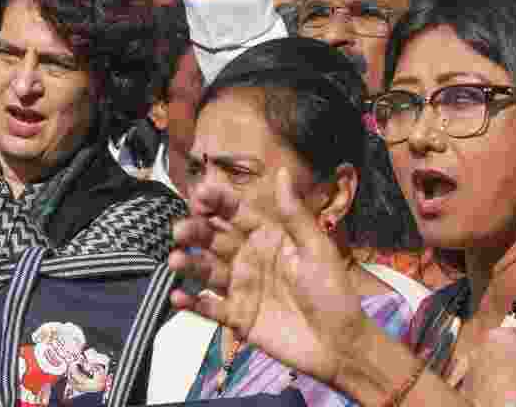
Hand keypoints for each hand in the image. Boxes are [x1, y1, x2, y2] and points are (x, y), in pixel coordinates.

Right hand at [168, 169, 372, 387]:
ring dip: (189, 264)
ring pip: (207, 271)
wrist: (339, 343)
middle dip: (196, 231)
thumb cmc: (332, 290)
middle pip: (215, 239)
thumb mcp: (316, 249)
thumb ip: (294, 214)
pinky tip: (178, 296)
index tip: (200, 193)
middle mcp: (248, 257)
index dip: (218, 201)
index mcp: (267, 236)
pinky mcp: (237, 317)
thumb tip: (281, 171)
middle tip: (180, 229)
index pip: (236, 212)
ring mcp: (240, 287)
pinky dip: (193, 303)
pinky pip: (210, 308)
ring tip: (175, 259)